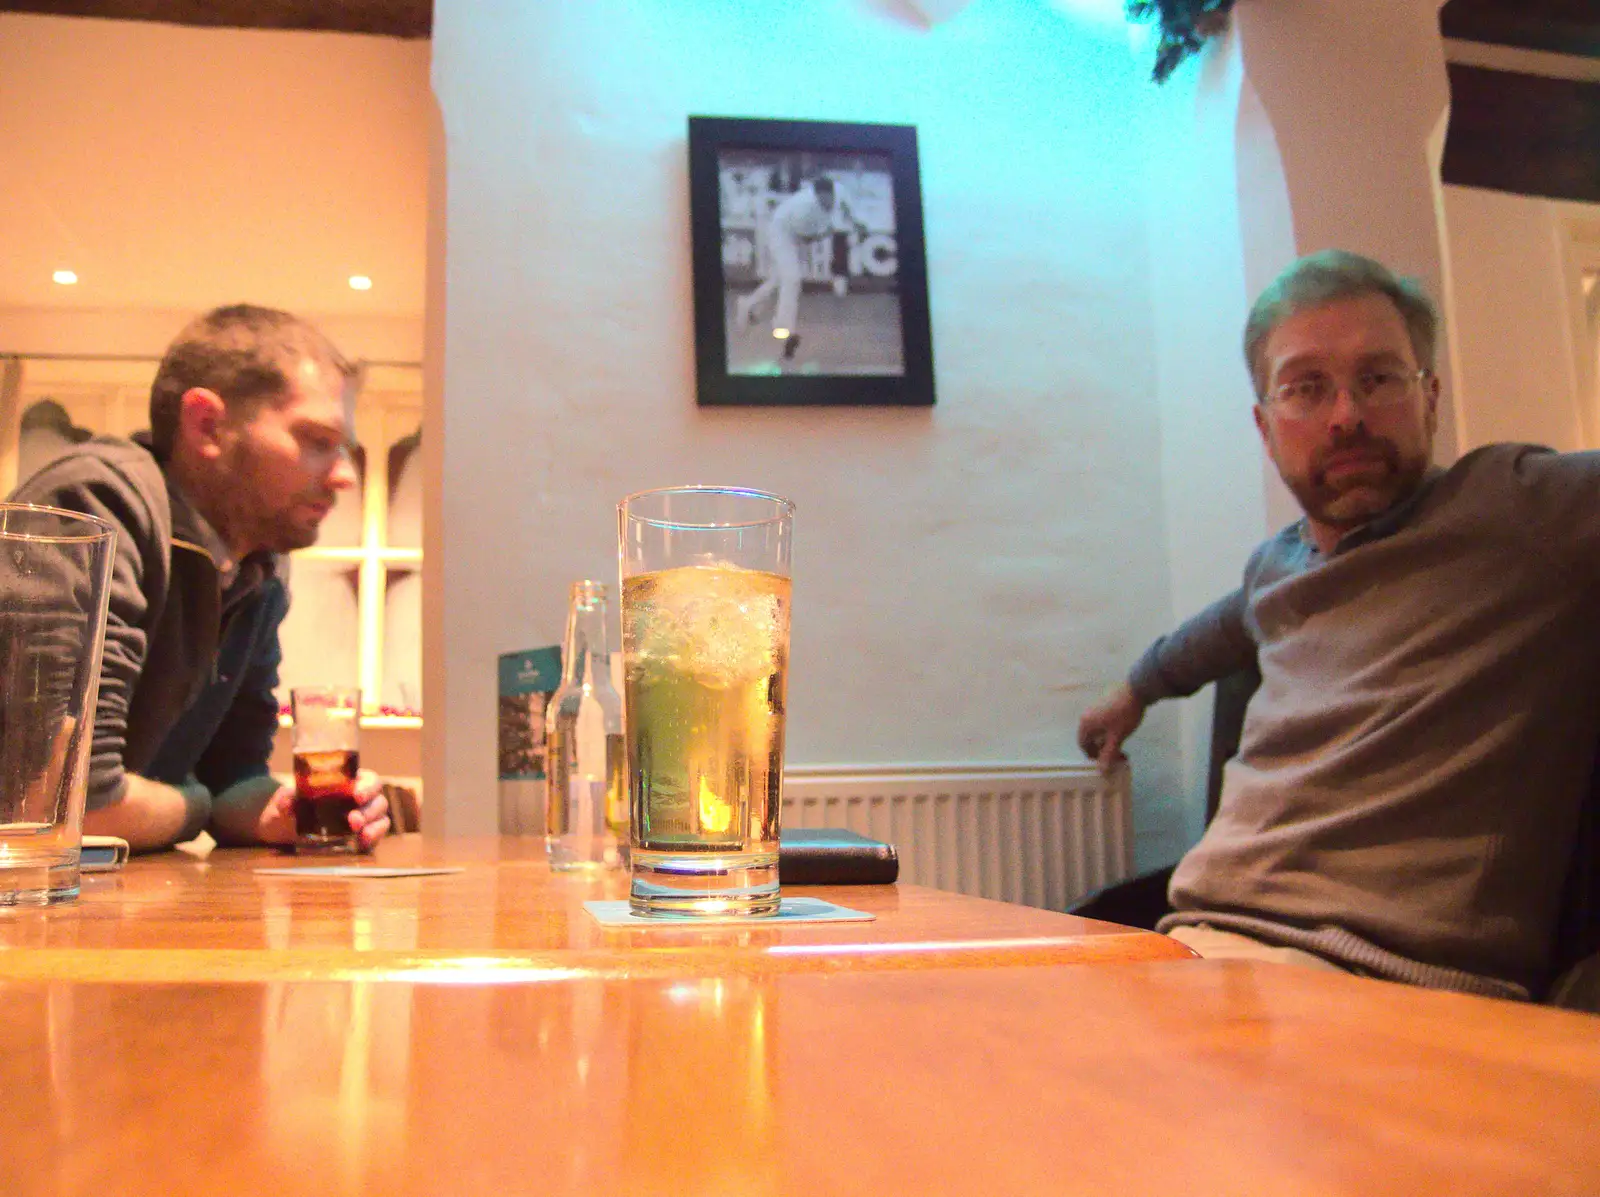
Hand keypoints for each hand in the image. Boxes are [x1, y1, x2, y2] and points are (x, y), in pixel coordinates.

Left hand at [253, 769, 390, 850]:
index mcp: (348, 783)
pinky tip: (362, 843)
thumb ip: (287, 797)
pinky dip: (373, 839)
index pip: (369, 780)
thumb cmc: (289, 806)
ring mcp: (364, 819)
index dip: (368, 787)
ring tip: (359, 834)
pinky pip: (376, 836)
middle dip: (369, 811)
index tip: (357, 796)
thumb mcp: (285, 799)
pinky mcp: (362, 838)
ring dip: (374, 826)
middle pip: (378, 800)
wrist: (284, 829)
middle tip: (353, 821)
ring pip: (381, 818)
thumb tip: (287, 801)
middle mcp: (360, 800)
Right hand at [1077, 683, 1145, 775]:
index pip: (1083, 745)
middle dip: (1104, 749)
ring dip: (1108, 741)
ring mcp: (1096, 708)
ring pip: (1099, 730)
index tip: (1106, 762)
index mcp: (1086, 724)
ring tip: (1122, 746)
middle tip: (1118, 756)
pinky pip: (1103, 722)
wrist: (1137, 689)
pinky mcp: (1105, 704)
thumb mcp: (1117, 737)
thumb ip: (1109, 754)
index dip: (1093, 756)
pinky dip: (1110, 731)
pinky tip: (1123, 733)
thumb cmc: (1124, 715)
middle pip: (1091, 738)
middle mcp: (1087, 715)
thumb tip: (1102, 772)